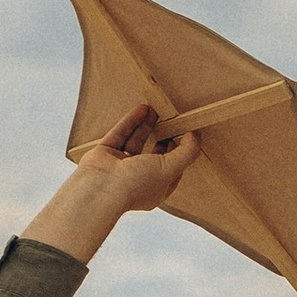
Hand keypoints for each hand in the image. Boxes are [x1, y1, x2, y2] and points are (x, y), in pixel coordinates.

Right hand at [21, 104, 202, 261]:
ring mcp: (120, 167)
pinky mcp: (105, 154)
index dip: (180, 152)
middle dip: (163, 136)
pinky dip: (131, 121)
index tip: (187, 134)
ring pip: (136, 141)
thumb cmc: (137, 184)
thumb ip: (187, 152)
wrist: (100, 188)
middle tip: (171, 119)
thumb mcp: (171, 168)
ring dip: (146, 125)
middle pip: (154, 153)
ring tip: (155, 109)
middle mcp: (138, 178)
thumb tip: (196, 135)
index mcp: (155, 188)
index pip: (172, 168)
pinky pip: (120, 134)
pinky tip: (141, 108)